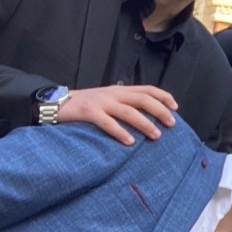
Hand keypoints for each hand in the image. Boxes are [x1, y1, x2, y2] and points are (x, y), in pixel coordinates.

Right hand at [56, 85, 178, 144]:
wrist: (55, 102)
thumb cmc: (84, 104)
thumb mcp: (107, 99)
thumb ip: (123, 103)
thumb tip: (145, 115)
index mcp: (119, 89)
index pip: (147, 89)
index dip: (163, 96)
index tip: (175, 107)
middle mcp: (113, 93)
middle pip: (143, 99)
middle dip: (160, 111)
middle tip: (172, 124)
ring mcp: (101, 102)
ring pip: (129, 111)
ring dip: (145, 124)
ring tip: (156, 136)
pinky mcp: (88, 112)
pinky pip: (108, 123)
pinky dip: (120, 132)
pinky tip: (130, 142)